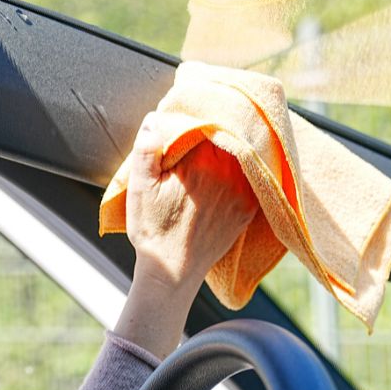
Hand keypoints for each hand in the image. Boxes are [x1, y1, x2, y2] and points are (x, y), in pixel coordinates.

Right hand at [125, 114, 257, 291]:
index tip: (184, 122)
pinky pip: (252, 179)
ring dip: (230, 149)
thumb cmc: (152, 228)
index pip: (203, 124)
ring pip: (240, 156)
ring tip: (214, 149)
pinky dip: (244, 171)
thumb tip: (155, 119)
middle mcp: (227, 173)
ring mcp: (240, 192)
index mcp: (199, 162)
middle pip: (225, 137)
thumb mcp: (138, 186)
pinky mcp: (247, 209)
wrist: (172, 270)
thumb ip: (147, 149)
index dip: (193, 120)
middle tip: (200, 130)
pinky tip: (230, 171)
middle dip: (213, 131)